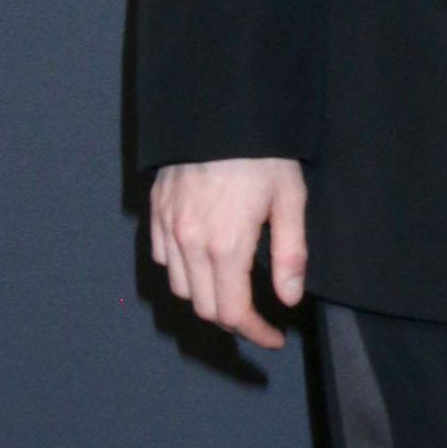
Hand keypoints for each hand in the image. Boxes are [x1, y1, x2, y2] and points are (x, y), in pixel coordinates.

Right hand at [149, 156, 307, 350]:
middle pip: (205, 307)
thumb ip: (290, 255)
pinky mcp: (156, 210)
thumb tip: (288, 298)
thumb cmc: (262, 152)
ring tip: (232, 292)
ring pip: (180, 287)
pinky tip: (203, 263)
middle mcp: (190, 242)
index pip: (234, 312)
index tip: (274, 338)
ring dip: (206, 298)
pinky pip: (161, 257)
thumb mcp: (290, 200)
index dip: (255, 333)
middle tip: (258, 320)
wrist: (221, 109)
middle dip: (233, 321)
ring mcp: (168, 226)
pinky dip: (181, 271)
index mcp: (226, 245)